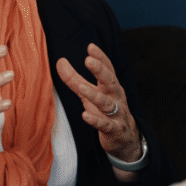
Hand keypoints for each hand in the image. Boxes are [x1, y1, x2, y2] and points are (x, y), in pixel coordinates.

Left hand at [56, 44, 140, 163]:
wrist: (125, 138)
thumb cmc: (105, 112)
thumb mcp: (89, 94)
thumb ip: (74, 79)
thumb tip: (60, 61)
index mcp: (111, 87)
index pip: (108, 69)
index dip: (100, 58)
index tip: (91, 46)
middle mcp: (116, 98)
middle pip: (110, 82)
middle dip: (100, 71)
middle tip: (89, 60)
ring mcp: (116, 114)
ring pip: (107, 103)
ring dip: (95, 95)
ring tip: (82, 87)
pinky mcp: (114, 130)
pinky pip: (105, 124)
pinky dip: (96, 120)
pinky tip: (85, 116)